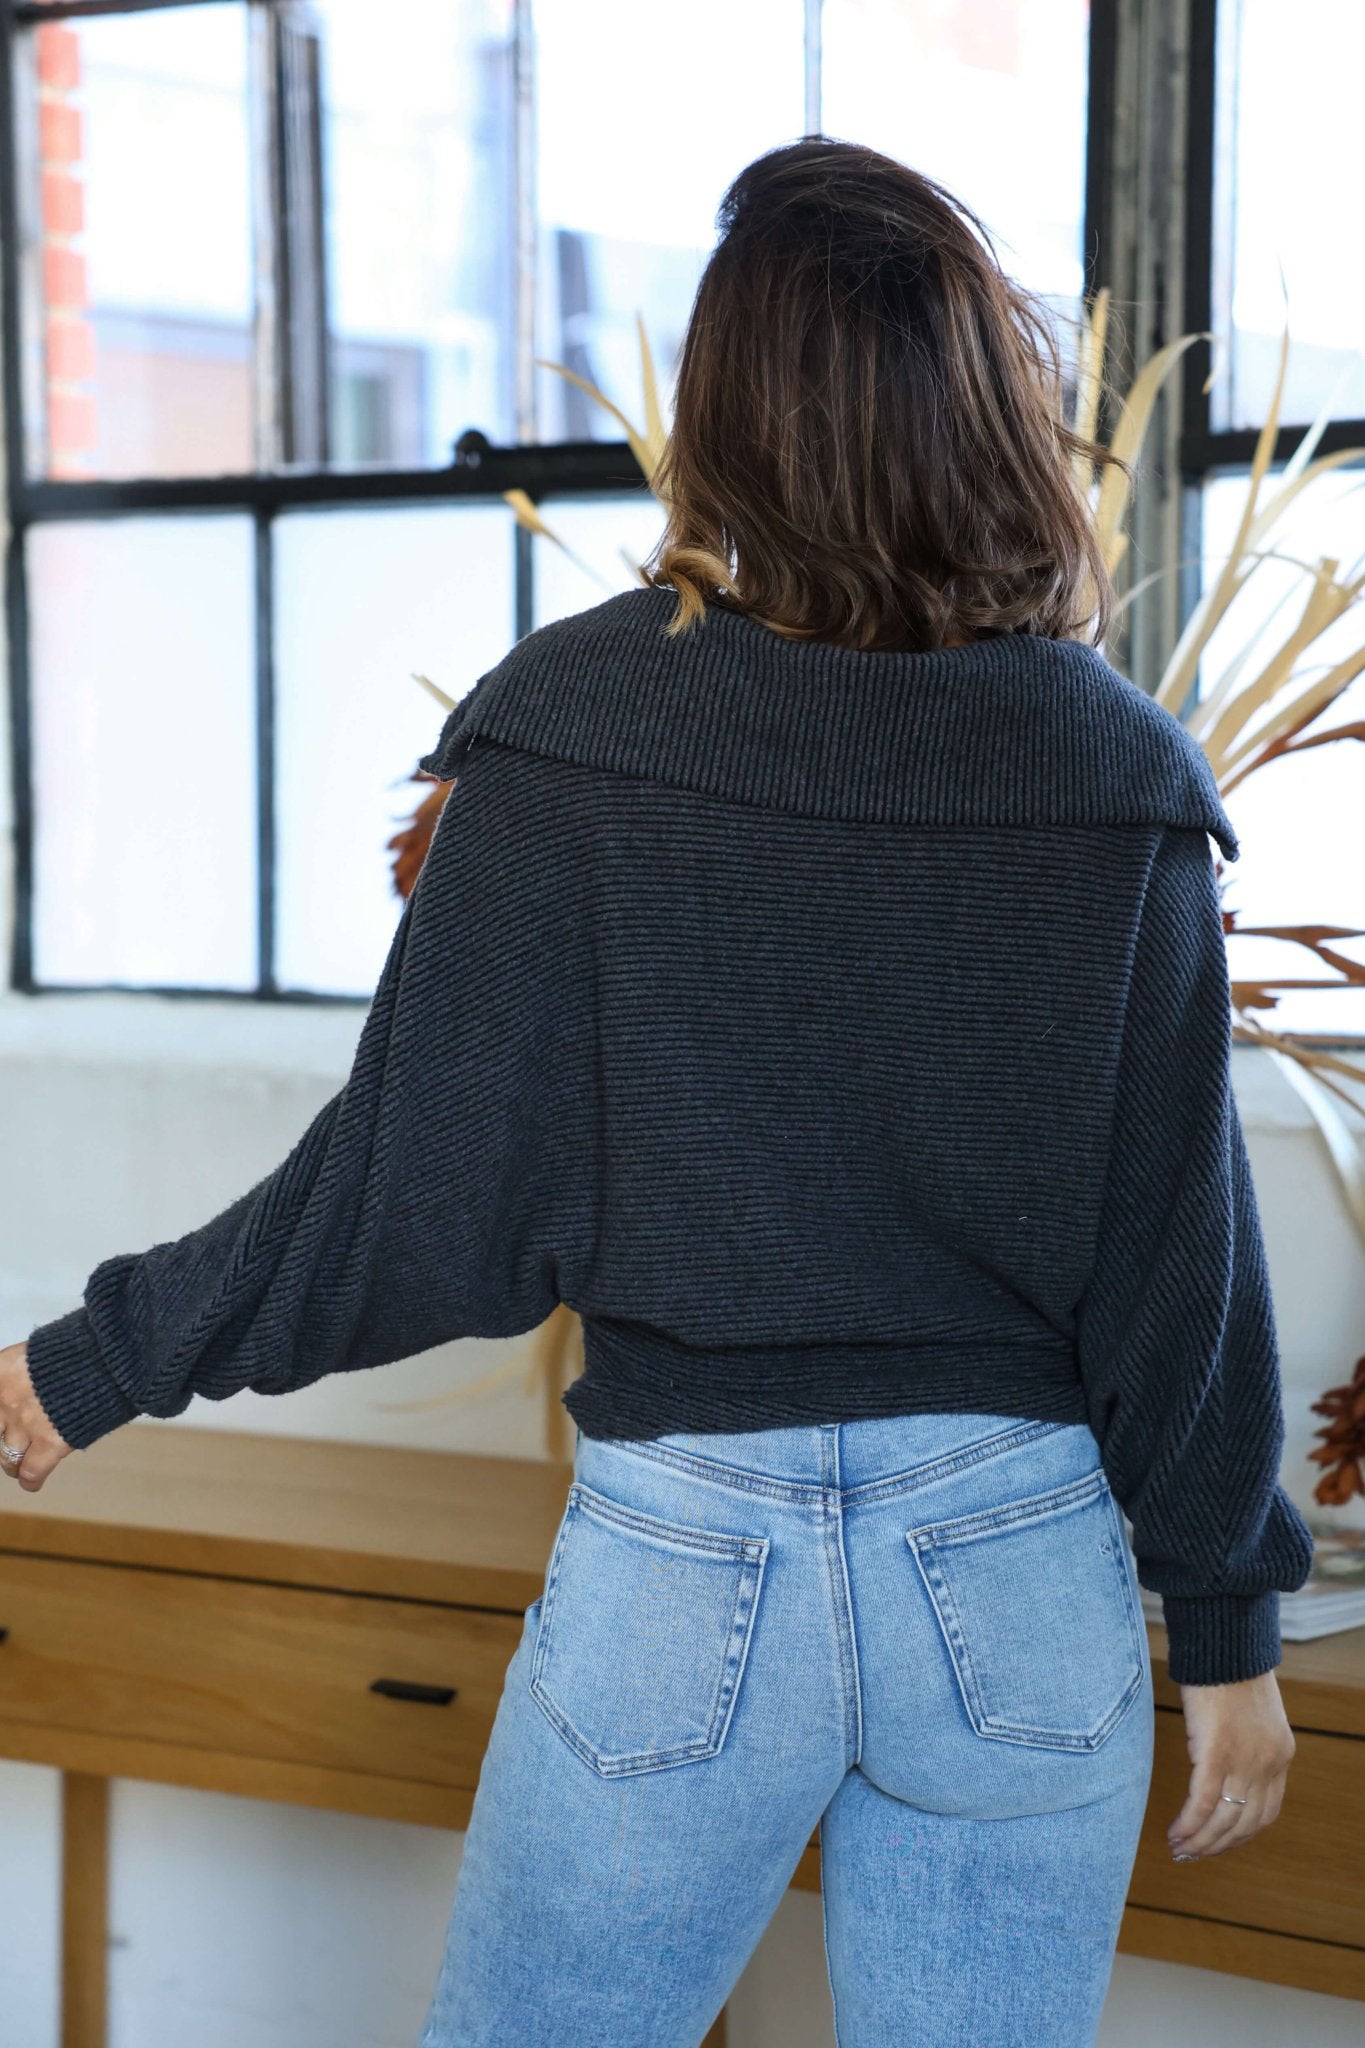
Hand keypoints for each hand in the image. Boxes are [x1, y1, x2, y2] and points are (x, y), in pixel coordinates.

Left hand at [0, 1340, 72, 1493]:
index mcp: (1, 1370)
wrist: (111, 1354)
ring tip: (21, 1462)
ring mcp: (27, 1422)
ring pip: (7, 1457)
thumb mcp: (38, 1351)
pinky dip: (30, 1479)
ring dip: (14, 1461)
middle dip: (3, 1438)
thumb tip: (19, 1384)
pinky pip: (31, 1471)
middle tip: (12, 1439)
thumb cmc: (83, 1346)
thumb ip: (21, 1373)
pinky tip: (32, 1481)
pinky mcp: (51, 1440)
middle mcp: (6, 1398)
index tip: (3, 1423)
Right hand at [1168, 1669, 1294, 1860]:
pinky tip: (1175, 1831)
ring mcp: (1244, 1761)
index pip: (1266, 1813)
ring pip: (1223, 1819)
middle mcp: (1268, 1765)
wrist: (1226, 1645)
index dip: (1240, 1835)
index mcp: (1281, 1756)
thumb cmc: (1232, 1671)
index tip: (1218, 1843)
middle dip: (1217, 1844)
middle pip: (1244, 1823)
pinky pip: (1202, 1801)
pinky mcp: (1217, 1753)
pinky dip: (1189, 1822)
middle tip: (1192, 1855)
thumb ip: (1248, 1744)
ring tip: (1179, 1847)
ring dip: (1200, 1840)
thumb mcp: (1254, 1715)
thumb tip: (1224, 1767)